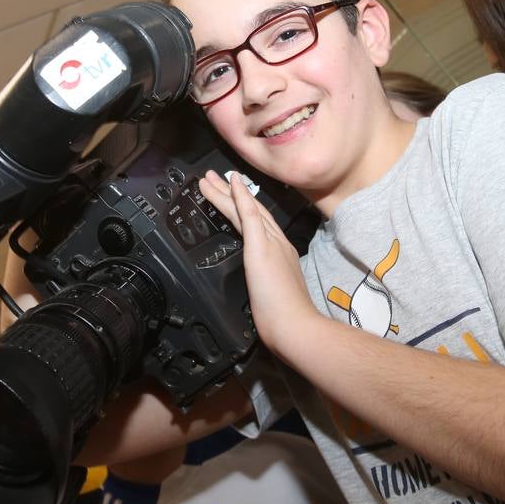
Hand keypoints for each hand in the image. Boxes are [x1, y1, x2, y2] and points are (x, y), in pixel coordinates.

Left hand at [198, 170, 313, 347]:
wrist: (295, 325)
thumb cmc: (286, 318)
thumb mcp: (274, 293)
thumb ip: (267, 282)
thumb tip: (260, 284)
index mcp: (282, 253)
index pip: (260, 223)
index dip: (245, 206)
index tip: (233, 194)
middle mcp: (278, 243)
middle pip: (252, 210)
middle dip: (232, 193)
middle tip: (214, 178)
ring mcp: (271, 242)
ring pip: (246, 208)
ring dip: (226, 191)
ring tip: (209, 179)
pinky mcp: (262, 247)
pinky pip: (249, 215)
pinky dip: (240, 196)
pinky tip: (231, 183)